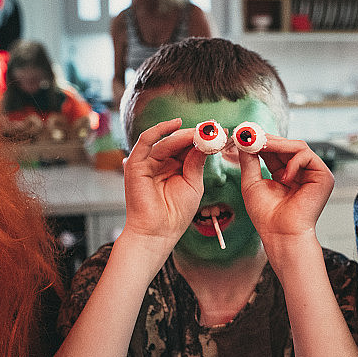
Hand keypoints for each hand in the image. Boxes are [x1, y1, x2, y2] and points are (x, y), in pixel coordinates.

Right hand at [121, 119, 206, 260]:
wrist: (158, 232)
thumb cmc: (176, 213)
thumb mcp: (193, 183)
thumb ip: (197, 162)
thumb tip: (206, 141)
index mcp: (175, 167)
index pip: (189, 147)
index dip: (204, 139)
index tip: (221, 132)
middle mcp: (161, 162)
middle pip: (178, 141)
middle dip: (197, 134)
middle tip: (215, 128)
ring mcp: (148, 162)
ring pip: (167, 140)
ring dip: (186, 134)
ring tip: (203, 131)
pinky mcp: (136, 164)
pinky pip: (146, 141)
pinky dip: (159, 130)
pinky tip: (176, 124)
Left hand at [238, 136, 333, 243]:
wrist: (281, 233)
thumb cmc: (267, 215)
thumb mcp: (252, 182)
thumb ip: (249, 161)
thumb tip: (244, 141)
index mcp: (286, 174)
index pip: (276, 151)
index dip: (262, 142)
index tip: (246, 134)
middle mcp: (301, 172)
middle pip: (287, 146)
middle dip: (268, 139)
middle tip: (252, 134)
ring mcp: (313, 173)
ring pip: (298, 147)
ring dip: (277, 145)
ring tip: (262, 147)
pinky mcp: (323, 176)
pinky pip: (306, 156)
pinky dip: (293, 162)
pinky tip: (283, 177)